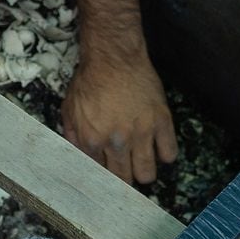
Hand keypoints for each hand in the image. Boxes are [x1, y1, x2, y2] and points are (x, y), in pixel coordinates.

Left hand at [63, 50, 176, 185]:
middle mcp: (116, 142)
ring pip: (147, 173)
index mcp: (92, 140)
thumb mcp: (70, 109)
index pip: (99, 175)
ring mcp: (141, 133)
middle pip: (124, 179)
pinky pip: (169, 152)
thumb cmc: (90, 80)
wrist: (114, 57)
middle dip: (124, 181)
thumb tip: (79, 158)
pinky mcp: (161, 121)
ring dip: (144, 173)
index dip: (103, 178)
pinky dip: (165, 155)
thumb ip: (72, 136)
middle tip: (125, 174)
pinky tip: (158, 149)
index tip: (108, 179)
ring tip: (141, 166)